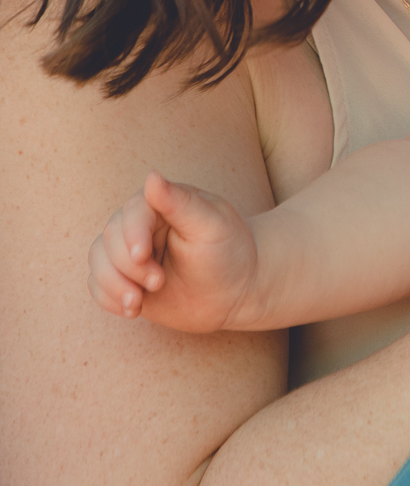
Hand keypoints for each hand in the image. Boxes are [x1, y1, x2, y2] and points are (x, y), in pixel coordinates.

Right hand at [85, 171, 259, 330]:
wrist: (235, 292)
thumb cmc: (229, 253)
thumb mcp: (212, 226)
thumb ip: (181, 203)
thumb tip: (151, 175)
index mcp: (161, 205)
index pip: (132, 213)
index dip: (132, 235)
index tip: (142, 257)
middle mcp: (138, 226)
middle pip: (109, 240)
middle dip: (129, 267)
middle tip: (158, 282)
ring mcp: (128, 254)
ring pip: (98, 263)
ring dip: (114, 285)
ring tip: (137, 303)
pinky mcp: (124, 279)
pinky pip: (97, 287)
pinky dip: (109, 299)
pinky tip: (132, 309)